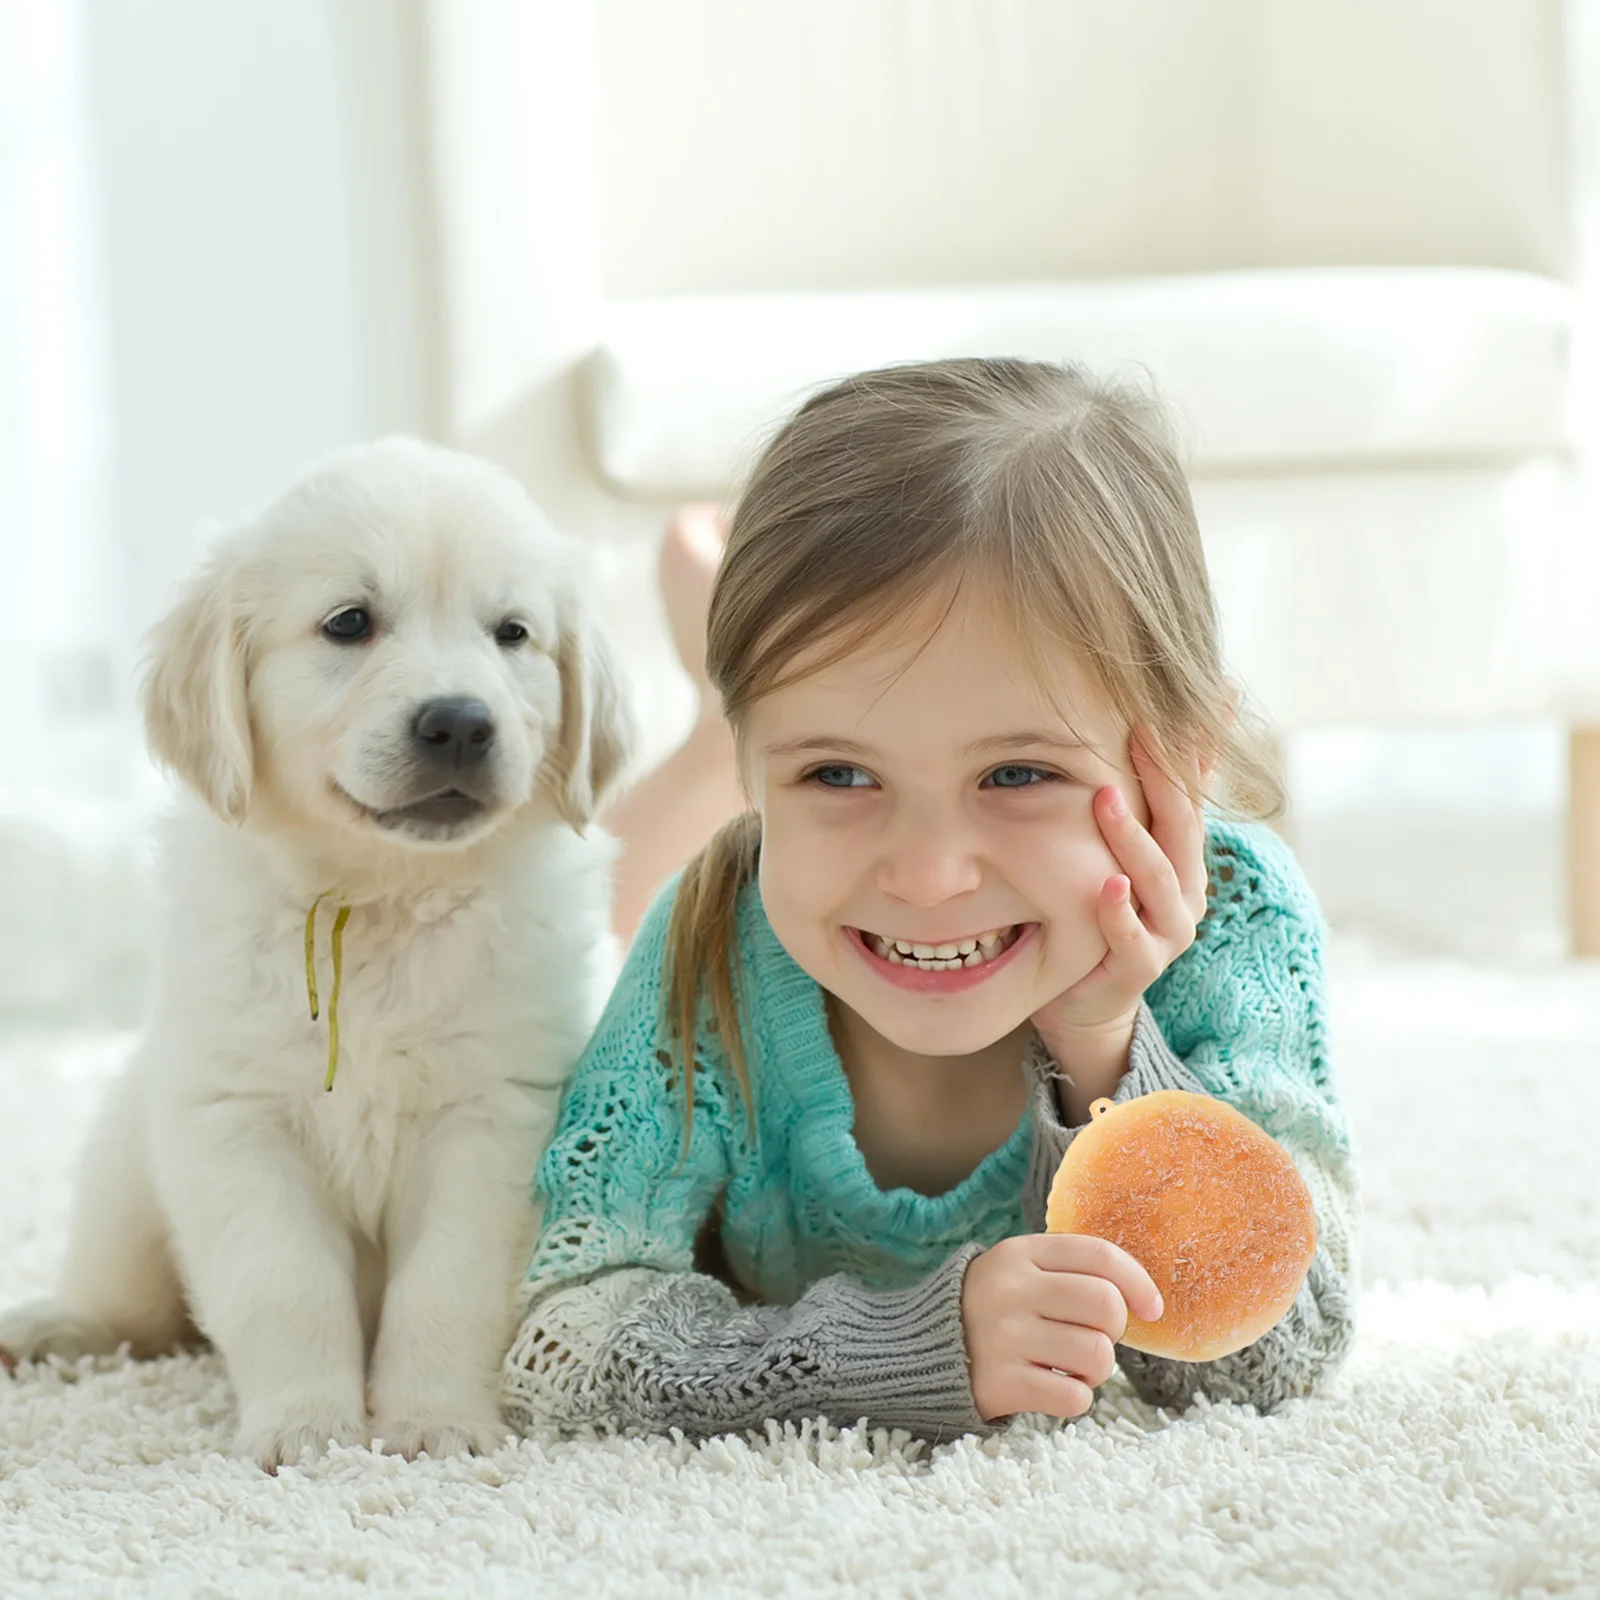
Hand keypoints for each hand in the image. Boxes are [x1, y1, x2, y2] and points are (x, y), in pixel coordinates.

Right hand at [961, 1233, 1164, 1420]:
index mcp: (1021, 1254)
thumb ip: (1071, 1271)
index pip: (1100, 1255)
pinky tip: (1052, 1388)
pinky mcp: (1001, 1383)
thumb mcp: (1020, 1271)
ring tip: (1070, 1367)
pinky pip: (1075, 1398)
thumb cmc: (992, 1309)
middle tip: (1091, 1337)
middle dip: (1113, 1330)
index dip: (1138, 1282)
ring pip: (1097, 1355)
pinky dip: (1075, 1399)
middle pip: (1106, 1305)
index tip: (1152, 1309)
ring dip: (1096, 1370)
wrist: (922, 1350)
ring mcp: (1005, 1337)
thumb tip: (1141, 1300)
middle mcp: (1012, 1290)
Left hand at [1033, 729, 1209, 1040]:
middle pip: (1181, 826)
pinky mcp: (1141, 966)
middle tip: (1143, 730)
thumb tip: (1128, 738)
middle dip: (1163, 776)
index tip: (1202, 698)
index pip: (1195, 793)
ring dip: (1131, 837)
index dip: (1198, 748)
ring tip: (1104, 800)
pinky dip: (1119, 911)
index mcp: (1184, 858)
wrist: (1086, 999)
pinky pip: (1131, 937)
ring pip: (1157, 878)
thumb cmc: (1099, 916)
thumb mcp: (1120, 857)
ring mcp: (1168, 931)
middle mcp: (1186, 890)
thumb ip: (1130, 809)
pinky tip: (1108, 886)